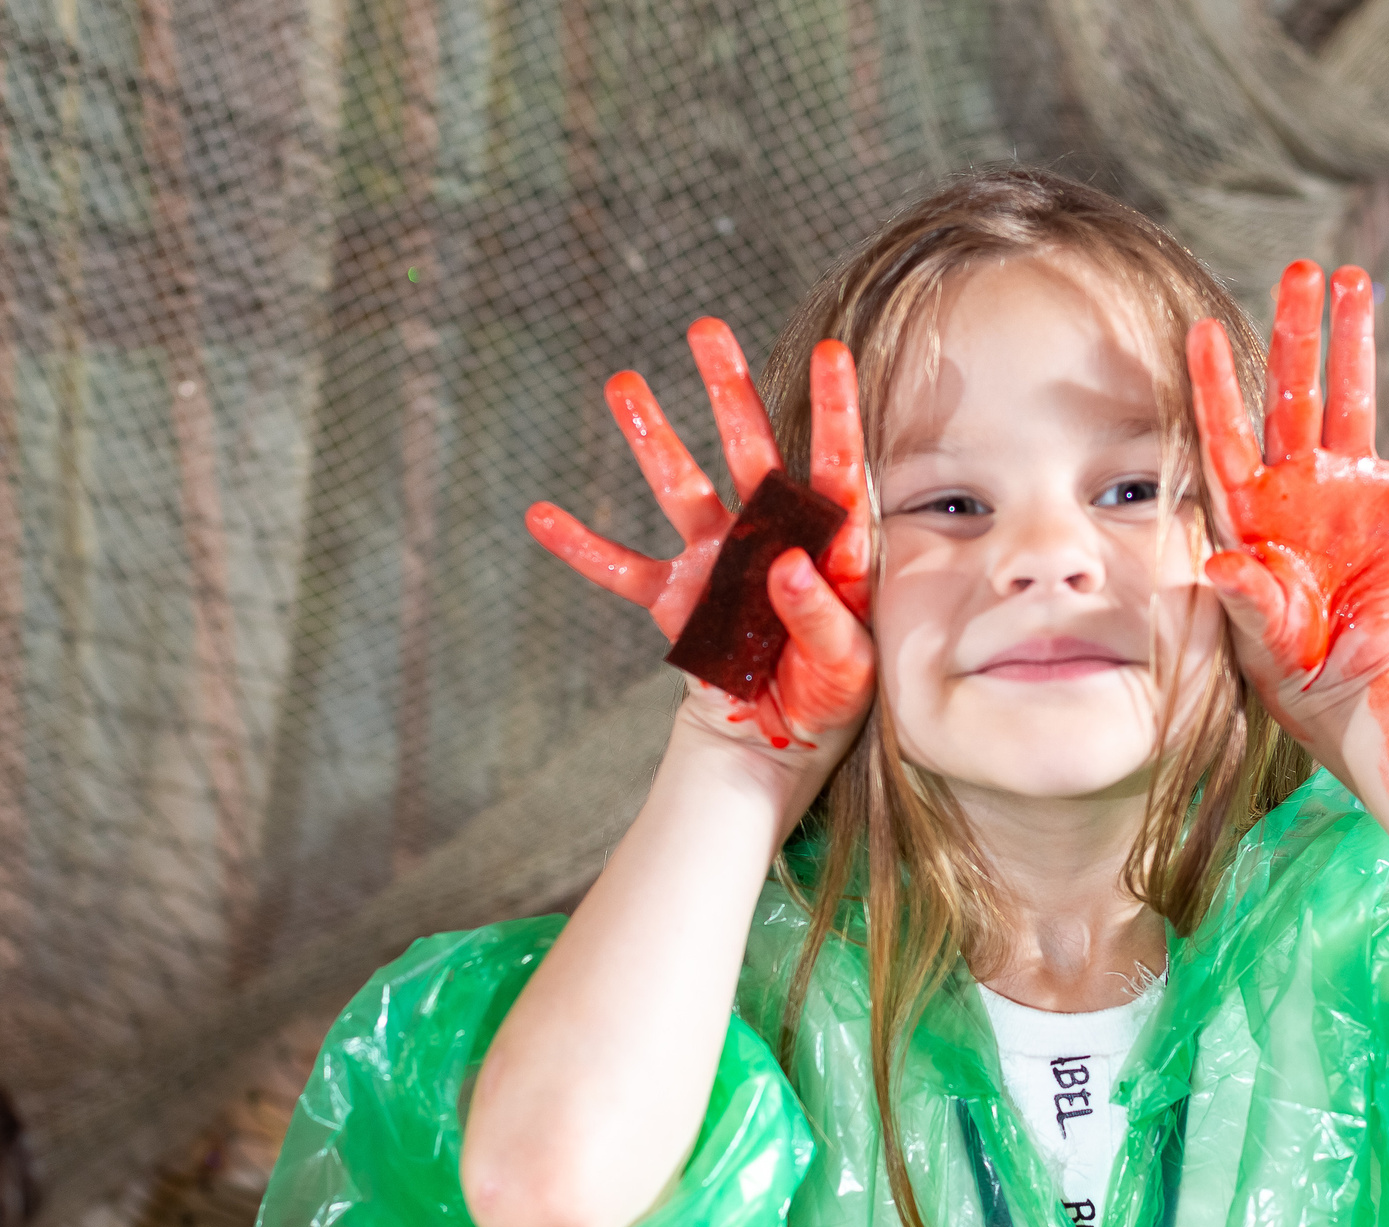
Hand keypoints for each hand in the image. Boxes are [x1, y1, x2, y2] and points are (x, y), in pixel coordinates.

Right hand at [526, 321, 873, 758]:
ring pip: (681, 487)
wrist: (781, 736)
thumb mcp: (848, 668)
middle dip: (728, 390)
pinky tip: (540, 515)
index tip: (832, 353)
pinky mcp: (676, 598)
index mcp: (829, 544)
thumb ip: (821, 619)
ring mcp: (717, 561)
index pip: (836, 468)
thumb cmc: (832, 694)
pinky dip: (582, 547)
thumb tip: (785, 565)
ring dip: (653, 437)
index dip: (833, 411)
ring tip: (623, 384)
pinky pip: (622, 569)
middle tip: (705, 328)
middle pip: (751, 450)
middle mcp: (770, 534)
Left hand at [1187, 262, 1388, 745]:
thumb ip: (1244, 595)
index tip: (1198, 327)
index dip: (1213, 382)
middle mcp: (1298, 481)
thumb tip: (1221, 565)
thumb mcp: (1256, 632)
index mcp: (1250, 505)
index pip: (1225, 431)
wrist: (1342, 683)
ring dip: (1355, 341)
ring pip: (1353, 399)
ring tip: (1354, 278)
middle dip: (1296, 331)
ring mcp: (1351, 486)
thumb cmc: (1284, 659)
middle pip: (1293, 391)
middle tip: (1299, 269)